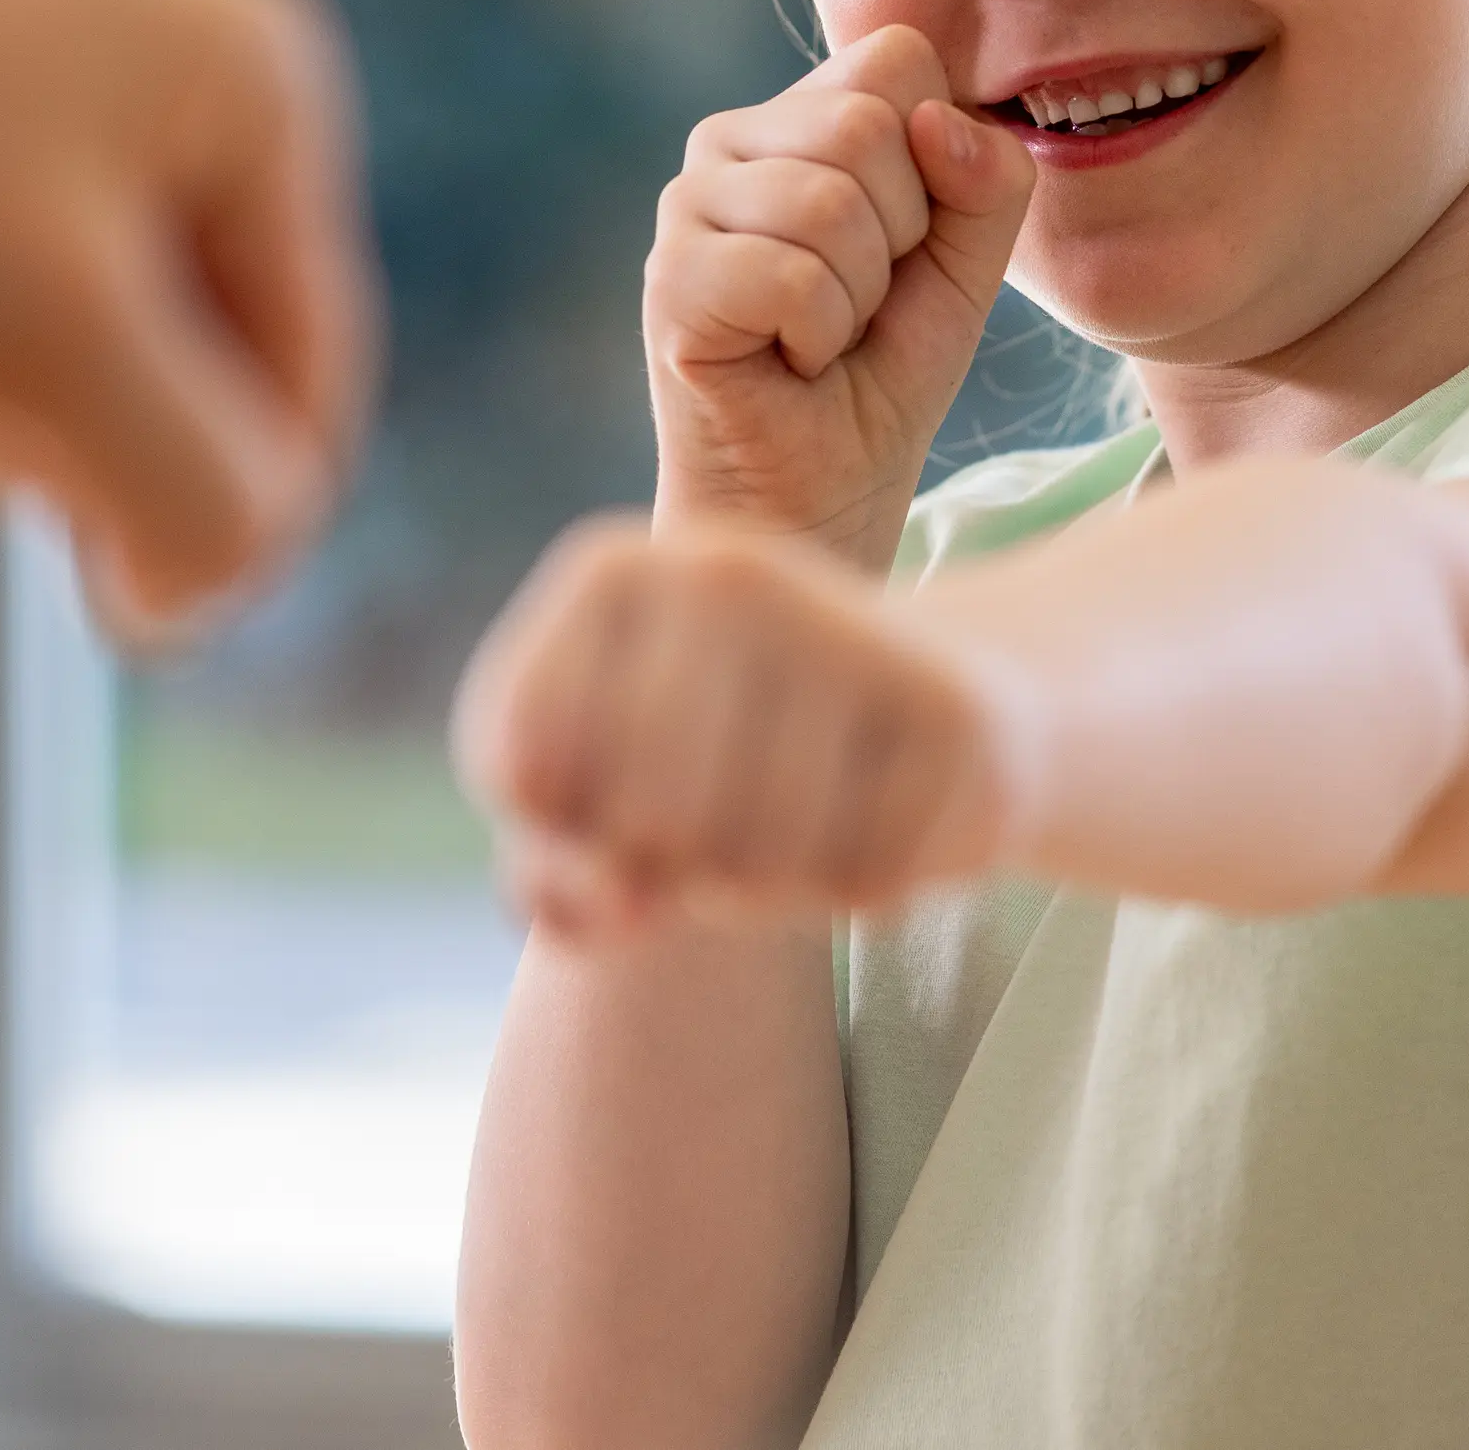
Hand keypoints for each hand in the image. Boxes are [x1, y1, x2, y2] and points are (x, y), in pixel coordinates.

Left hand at [0, 0, 376, 642]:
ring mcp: (26, 88)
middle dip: (0, 427)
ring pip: (16, 373)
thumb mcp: (61, 361)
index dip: (194, 516)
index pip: (303, 401)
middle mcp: (165, 67)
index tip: (61, 571)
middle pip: (156, 391)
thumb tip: (200, 592)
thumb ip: (205, 504)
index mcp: (259, 85)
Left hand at [453, 517, 1031, 941]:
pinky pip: (857, 881)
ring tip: (798, 824)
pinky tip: (877, 820)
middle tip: (720, 824)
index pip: (520, 765)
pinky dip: (854, 890)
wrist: (946, 702)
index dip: (560, 831)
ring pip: (749, 866)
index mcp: (610, 571)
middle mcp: (721, 570)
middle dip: (674, 869)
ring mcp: (840, 624)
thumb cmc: (733, 755)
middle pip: (642, 822)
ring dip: (766, 892)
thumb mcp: (606, 795)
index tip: (606, 796)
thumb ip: (554, 863)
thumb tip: (617, 898)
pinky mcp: (949, 707)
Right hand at [647, 24, 1031, 568]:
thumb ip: (987, 180)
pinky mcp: (669, 277)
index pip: (897, 57)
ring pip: (830, 201)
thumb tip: (934, 121)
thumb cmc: (884, 370)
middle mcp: (730, 138)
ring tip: (823, 333)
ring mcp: (687, 202)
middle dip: (901, 236)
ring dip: (859, 297)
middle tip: (860, 300)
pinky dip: (819, 337)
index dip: (936, 159)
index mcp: (802, 113)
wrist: (820, 488)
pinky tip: (788, 360)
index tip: (905, 242)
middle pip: (867, 123)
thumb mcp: (969, 265)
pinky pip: (790, 276)